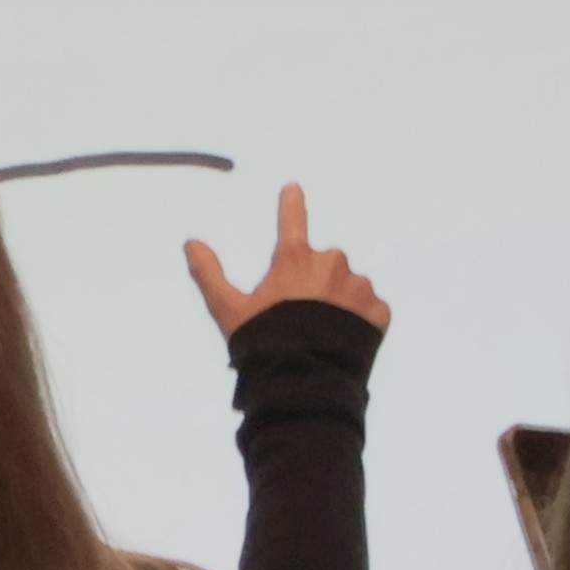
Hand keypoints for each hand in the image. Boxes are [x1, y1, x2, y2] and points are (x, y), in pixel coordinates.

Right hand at [187, 183, 388, 336]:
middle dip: (314, 283)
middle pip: (322, 264)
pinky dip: (361, 320)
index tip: (293, 188)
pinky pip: (371, 309)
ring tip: (323, 335)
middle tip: (301, 318)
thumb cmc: (263, 344)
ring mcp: (358, 286)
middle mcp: (330, 263)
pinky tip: (346, 341)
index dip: (291, 204)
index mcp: (294, 259)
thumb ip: (209, 274)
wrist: (306, 382)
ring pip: (348, 287)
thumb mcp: (228, 311)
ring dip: (339, 302)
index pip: (292, 220)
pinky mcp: (379, 311)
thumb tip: (190, 242)